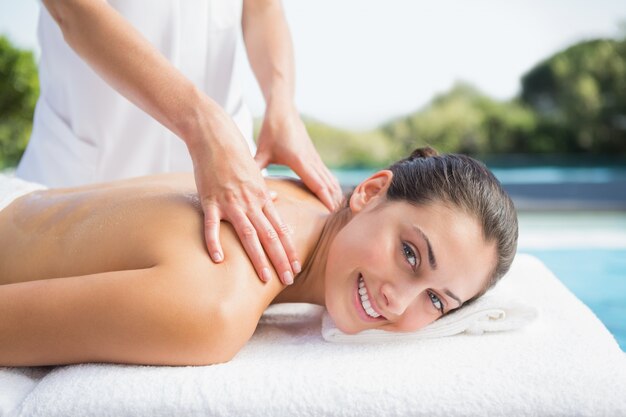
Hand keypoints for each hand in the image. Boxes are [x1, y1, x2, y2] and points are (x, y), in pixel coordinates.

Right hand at [188, 111, 299, 284]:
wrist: (216, 137)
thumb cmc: (235, 155)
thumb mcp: (255, 173)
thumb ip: (265, 190)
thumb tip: (275, 200)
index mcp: (263, 197)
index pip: (280, 229)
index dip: (289, 250)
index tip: (297, 267)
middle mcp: (251, 202)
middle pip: (269, 236)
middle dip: (280, 260)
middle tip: (288, 280)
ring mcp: (231, 202)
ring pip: (248, 234)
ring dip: (258, 258)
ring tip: (264, 278)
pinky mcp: (210, 200)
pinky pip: (212, 225)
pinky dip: (214, 242)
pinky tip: (218, 259)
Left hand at [254, 103, 342, 210]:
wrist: (284, 110)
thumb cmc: (272, 130)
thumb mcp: (262, 150)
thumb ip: (256, 168)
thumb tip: (245, 186)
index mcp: (300, 160)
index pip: (317, 183)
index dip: (325, 198)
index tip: (332, 212)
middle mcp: (311, 160)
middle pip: (328, 184)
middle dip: (334, 201)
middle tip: (340, 220)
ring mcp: (315, 157)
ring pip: (330, 179)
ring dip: (336, 194)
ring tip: (340, 212)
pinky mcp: (314, 156)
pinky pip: (327, 174)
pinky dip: (332, 185)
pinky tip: (335, 194)